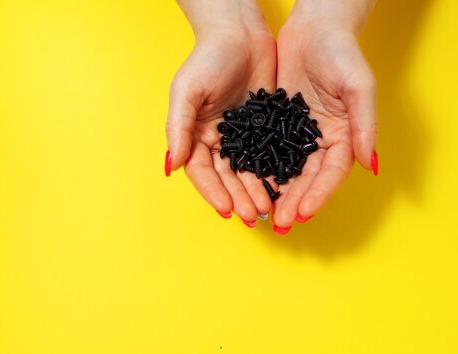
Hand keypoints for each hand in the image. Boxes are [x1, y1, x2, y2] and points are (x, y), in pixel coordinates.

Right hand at [166, 21, 275, 224]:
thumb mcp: (187, 91)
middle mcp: (219, 141)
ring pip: (250, 172)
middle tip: (254, 215)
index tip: (226, 210)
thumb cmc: (208, 58)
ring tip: (269, 208)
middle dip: (239, 198)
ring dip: (257, 191)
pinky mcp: (266, 129)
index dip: (213, 192)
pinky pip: (270, 156)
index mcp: (197, 135)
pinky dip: (275, 173)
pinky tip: (284, 187)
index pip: (203, 172)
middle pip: (228, 178)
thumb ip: (179, 127)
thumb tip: (172, 165)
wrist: (240, 33)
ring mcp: (243, 136)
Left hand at [271, 21, 377, 229]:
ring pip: (287, 171)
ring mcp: (298, 135)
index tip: (304, 213)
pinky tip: (249, 185)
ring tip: (263, 213)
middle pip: (308, 179)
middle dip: (295, 201)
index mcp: (343, 136)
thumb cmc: (342, 52)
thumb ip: (364, 125)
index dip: (319, 195)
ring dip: (277, 193)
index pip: (332, 174)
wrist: (315, 26)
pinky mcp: (278, 125)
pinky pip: (268, 152)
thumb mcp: (359, 86)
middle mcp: (321, 141)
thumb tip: (370, 165)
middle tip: (280, 222)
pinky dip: (260, 169)